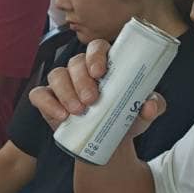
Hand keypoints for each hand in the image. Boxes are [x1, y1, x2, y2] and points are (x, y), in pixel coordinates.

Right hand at [28, 39, 168, 137]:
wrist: (109, 144)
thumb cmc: (125, 120)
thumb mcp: (144, 114)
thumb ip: (154, 106)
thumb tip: (149, 104)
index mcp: (104, 65)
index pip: (97, 48)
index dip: (96, 55)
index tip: (100, 72)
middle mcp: (81, 70)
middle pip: (75, 62)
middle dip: (81, 80)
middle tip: (91, 100)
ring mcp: (62, 84)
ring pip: (56, 75)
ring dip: (66, 92)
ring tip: (78, 112)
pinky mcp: (47, 99)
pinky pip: (39, 94)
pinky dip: (47, 103)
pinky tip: (60, 115)